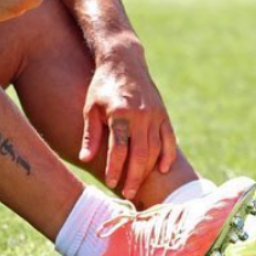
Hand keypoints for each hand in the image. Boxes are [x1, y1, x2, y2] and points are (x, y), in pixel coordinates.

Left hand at [79, 52, 177, 199]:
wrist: (123, 62)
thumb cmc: (102, 86)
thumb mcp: (90, 107)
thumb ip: (90, 135)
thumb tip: (85, 158)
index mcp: (120, 112)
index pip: (119, 148)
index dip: (115, 168)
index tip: (111, 183)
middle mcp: (140, 114)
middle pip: (140, 153)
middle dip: (134, 176)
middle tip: (128, 194)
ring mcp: (155, 114)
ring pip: (156, 148)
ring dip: (148, 169)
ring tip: (139, 184)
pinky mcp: (163, 113)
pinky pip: (169, 139)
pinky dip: (168, 155)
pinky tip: (162, 169)